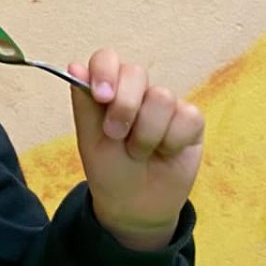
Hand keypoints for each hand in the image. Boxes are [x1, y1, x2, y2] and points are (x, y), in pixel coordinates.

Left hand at [67, 50, 204, 251]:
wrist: (135, 206)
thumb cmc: (110, 171)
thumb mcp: (90, 140)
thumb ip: (85, 103)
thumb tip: (75, 66)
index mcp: (108, 90)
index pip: (107, 59)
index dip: (105, 71)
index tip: (101, 96)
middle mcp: (137, 91)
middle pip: (136, 73)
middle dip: (124, 108)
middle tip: (117, 136)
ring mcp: (165, 104)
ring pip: (161, 98)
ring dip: (146, 135)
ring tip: (140, 153)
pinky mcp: (191, 120)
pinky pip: (186, 117)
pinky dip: (171, 142)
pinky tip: (166, 153)